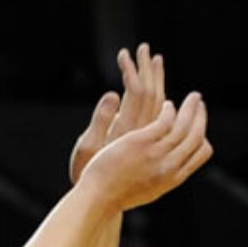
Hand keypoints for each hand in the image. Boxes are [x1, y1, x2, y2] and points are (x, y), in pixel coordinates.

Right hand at [70, 43, 165, 184]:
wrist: (99, 198)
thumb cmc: (91, 174)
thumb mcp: (88, 146)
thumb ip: (101, 120)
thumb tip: (113, 93)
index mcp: (128, 130)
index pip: (138, 91)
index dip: (133, 71)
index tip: (126, 55)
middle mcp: (141, 133)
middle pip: (152, 92)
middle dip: (148, 70)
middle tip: (144, 48)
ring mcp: (147, 139)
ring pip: (158, 102)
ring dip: (155, 78)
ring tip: (154, 58)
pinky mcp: (146, 144)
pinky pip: (159, 116)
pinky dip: (156, 97)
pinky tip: (153, 85)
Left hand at [83, 89, 211, 212]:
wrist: (98, 198)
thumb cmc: (118, 195)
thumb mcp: (148, 191)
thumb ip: (163, 176)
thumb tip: (175, 166)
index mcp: (172, 179)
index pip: (201, 154)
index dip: (203, 137)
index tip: (199, 126)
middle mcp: (169, 167)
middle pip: (196, 136)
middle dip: (200, 116)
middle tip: (199, 103)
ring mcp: (156, 154)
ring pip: (183, 125)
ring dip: (190, 107)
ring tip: (192, 98)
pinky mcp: (141, 142)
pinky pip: (164, 120)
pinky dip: (169, 110)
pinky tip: (167, 104)